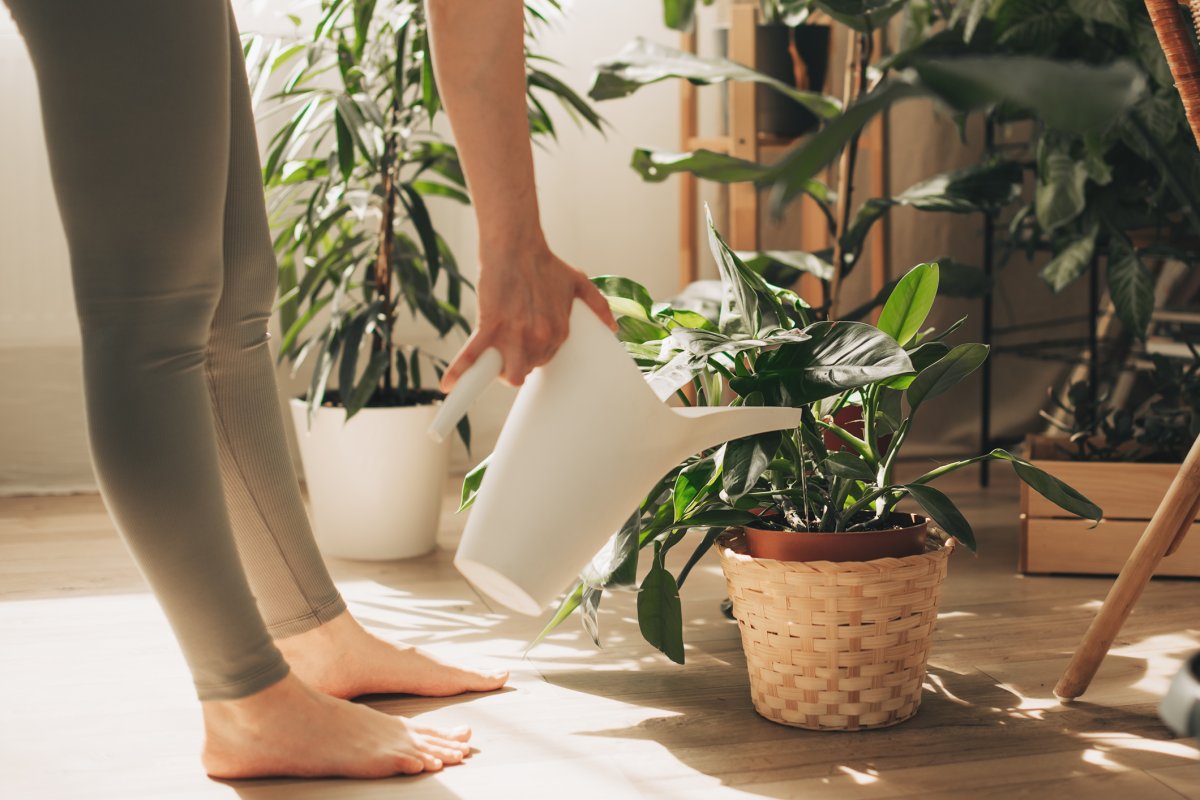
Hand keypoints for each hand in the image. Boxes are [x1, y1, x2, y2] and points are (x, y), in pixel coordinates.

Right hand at [440, 242, 617, 391]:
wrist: (517, 245)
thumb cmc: (545, 263)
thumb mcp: (579, 282)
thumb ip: (598, 305)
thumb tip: (613, 327)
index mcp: (559, 332)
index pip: (545, 361)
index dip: (532, 356)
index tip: (523, 349)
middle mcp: (540, 338)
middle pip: (526, 370)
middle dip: (516, 363)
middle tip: (506, 349)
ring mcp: (515, 334)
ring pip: (508, 374)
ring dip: (498, 371)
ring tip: (490, 362)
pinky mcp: (490, 326)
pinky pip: (473, 357)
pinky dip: (459, 373)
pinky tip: (449, 385)